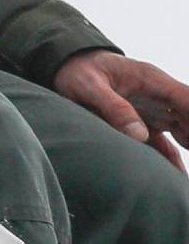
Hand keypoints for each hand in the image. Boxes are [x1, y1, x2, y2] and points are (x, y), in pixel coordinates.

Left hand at [53, 49, 188, 172]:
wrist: (66, 65)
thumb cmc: (78, 71)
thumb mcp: (90, 86)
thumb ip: (114, 107)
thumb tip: (140, 135)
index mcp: (150, 80)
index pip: (187, 98)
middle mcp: (158, 95)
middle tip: (186, 174)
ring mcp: (153, 109)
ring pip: (183, 130)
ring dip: (188, 146)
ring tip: (182, 178)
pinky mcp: (143, 122)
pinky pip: (164, 143)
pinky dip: (172, 158)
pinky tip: (176, 176)